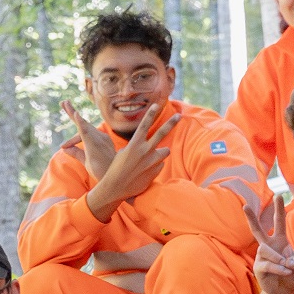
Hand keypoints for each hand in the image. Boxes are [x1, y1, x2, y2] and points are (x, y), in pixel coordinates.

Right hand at [65, 99, 173, 215]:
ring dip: (160, 154)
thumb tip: (150, 148)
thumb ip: (137, 147)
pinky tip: (145, 173)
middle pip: (161, 134)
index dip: (150, 114)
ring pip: (165, 151)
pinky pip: (160, 165)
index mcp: (134, 145)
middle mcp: (145, 151)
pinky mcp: (156, 171)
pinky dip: (155, 167)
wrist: (115, 188)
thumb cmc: (116, 169)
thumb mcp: (123, 154)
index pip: (144, 126)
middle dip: (170, 123)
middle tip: (178, 116)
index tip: (156, 105)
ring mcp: (152, 162)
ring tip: (149, 161)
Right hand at [247, 192, 293, 293]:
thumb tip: (289, 261)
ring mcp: (261, 257)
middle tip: (245, 206)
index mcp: (280, 241)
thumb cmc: (293, 276)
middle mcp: (268, 246)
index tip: (278, 195)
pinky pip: (268, 264)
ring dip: (280, 259)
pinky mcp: (258, 267)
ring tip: (287, 268)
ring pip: (266, 250)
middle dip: (251, 218)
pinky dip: (280, 269)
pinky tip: (286, 272)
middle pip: (258, 230)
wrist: (284, 292)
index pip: (279, 222)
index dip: (279, 209)